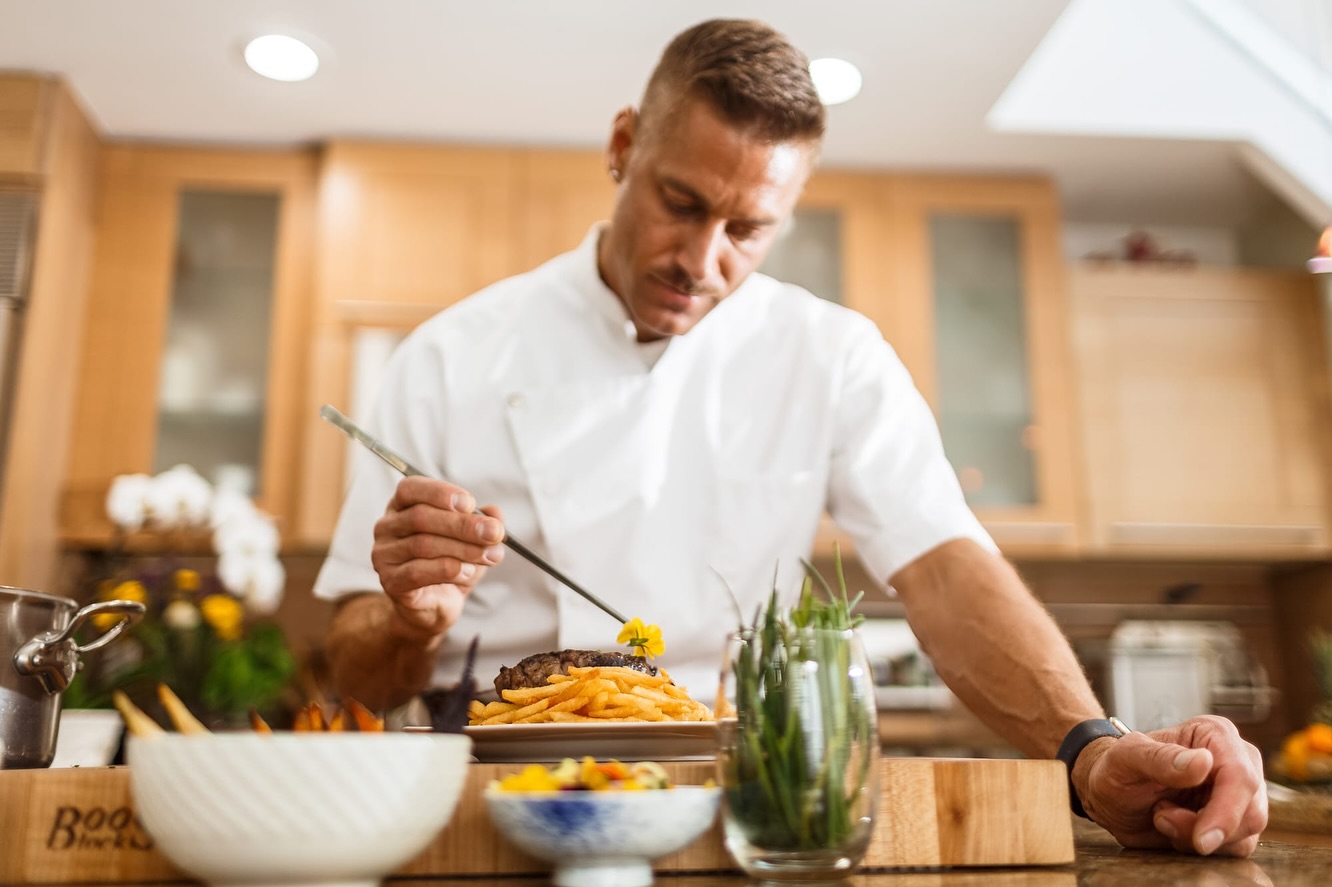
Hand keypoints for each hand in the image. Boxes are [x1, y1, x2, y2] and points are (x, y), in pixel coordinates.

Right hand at [370, 476, 505, 643]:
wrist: (435, 606)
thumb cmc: (451, 563)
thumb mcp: (472, 539)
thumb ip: (484, 522)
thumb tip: (495, 513)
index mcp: (402, 506)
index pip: (410, 488)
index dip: (440, 493)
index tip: (470, 503)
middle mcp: (387, 527)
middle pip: (420, 517)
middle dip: (462, 525)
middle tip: (494, 533)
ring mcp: (384, 555)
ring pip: (423, 544)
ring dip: (463, 549)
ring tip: (490, 556)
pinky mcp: (391, 582)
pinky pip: (417, 572)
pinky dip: (447, 570)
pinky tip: (467, 571)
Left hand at [1076, 715, 1266, 856]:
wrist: (1111, 795)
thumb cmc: (1117, 769)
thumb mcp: (1125, 758)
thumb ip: (1160, 758)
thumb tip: (1204, 761)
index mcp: (1215, 734)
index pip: (1240, 777)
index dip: (1226, 812)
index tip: (1202, 839)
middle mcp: (1236, 761)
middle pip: (1250, 811)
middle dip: (1204, 827)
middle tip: (1161, 818)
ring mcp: (1240, 794)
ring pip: (1243, 835)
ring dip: (1197, 837)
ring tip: (1162, 816)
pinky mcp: (1235, 821)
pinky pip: (1234, 847)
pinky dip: (1200, 845)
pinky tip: (1173, 828)